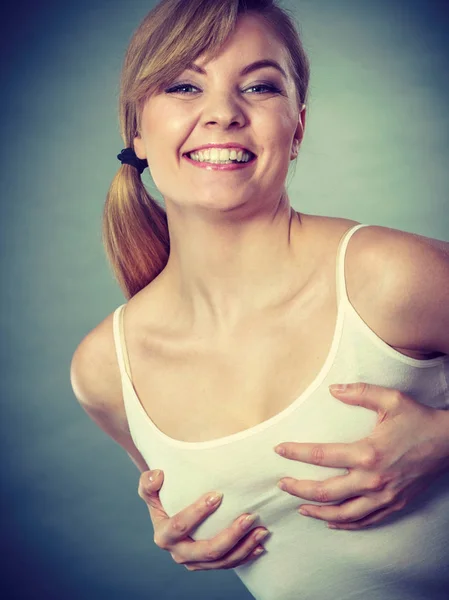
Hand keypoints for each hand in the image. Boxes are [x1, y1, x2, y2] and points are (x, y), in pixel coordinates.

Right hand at [137, 469, 269, 569]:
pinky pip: (229, 564)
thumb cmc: (162, 495)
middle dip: (231, 535)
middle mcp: (178, 553)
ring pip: (222, 561)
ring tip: (262, 531)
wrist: (169, 510)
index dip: (198, 512)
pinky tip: (260, 545)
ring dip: (244, 547)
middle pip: (207, 550)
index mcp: (164, 535)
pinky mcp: (207, 564)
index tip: (217, 495)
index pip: (181, 526)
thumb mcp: (150, 488)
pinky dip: (246, 555)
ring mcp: (194, 561)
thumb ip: (148, 482)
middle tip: (250, 517)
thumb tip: (158, 475)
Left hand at [274, 382, 448, 529]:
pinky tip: (331, 521)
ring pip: (343, 513)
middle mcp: (373, 480)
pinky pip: (365, 521)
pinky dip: (345, 523)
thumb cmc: (419, 419)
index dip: (297, 453)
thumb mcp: (391, 399)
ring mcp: (384, 497)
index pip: (322, 455)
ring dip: (317, 511)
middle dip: (299, 489)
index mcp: (367, 453)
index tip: (279, 450)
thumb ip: (359, 392)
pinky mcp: (394, 505)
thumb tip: (332, 389)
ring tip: (300, 507)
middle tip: (282, 484)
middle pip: (326, 491)